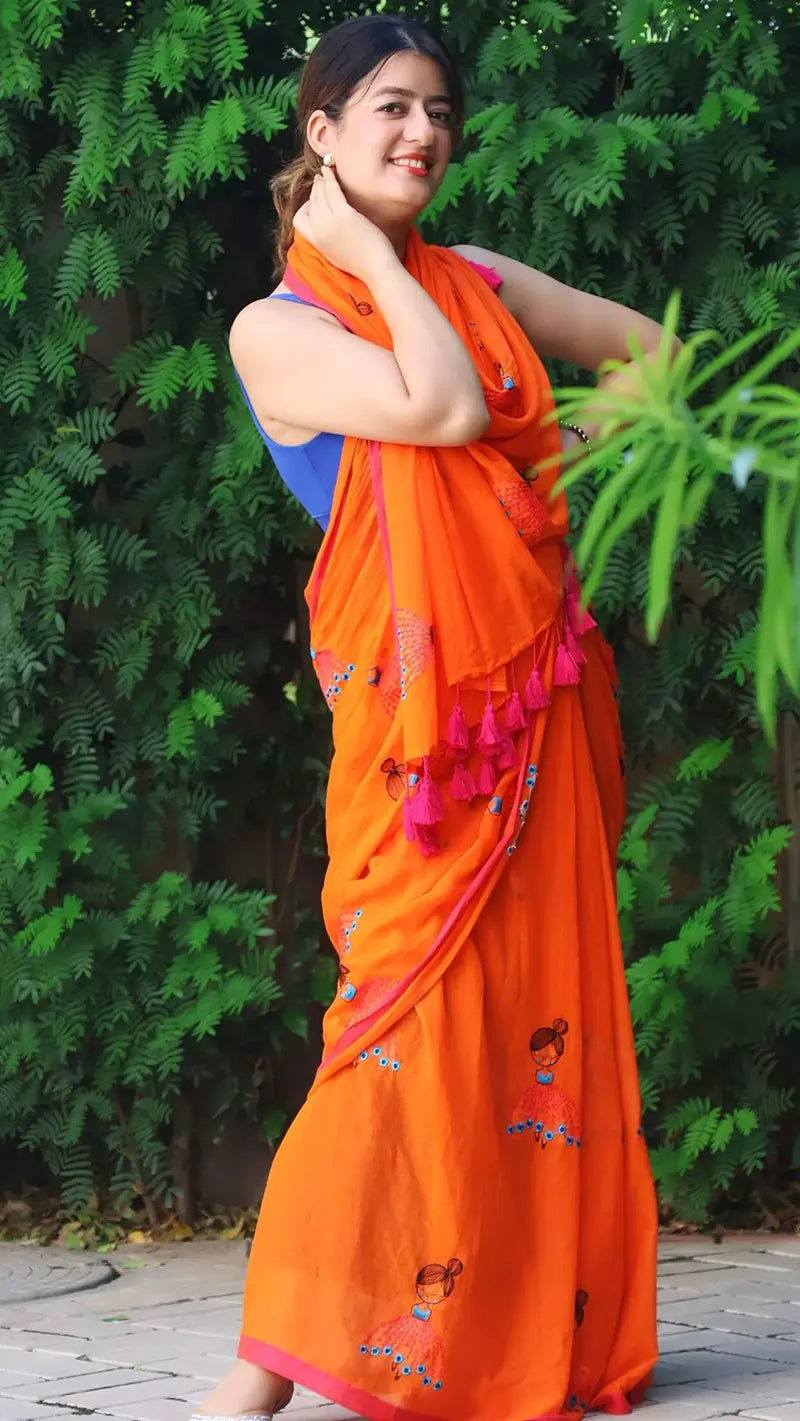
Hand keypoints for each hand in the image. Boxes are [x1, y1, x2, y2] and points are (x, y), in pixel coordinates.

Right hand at [293, 167, 396, 284]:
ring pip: (320, 194)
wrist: (376, 269)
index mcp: (317, 243)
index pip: (299, 221)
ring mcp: (330, 223)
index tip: (315, 202)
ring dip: (321, 181)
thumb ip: (326, 240)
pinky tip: (331, 170)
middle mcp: (319, 232)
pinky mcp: (344, 215)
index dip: (306, 208)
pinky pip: (332, 190)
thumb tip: (325, 226)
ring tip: (326, 172)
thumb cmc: (363, 263)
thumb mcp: (335, 255)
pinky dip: (330, 177)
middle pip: (311, 203)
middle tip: (321, 180)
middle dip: (315, 189)